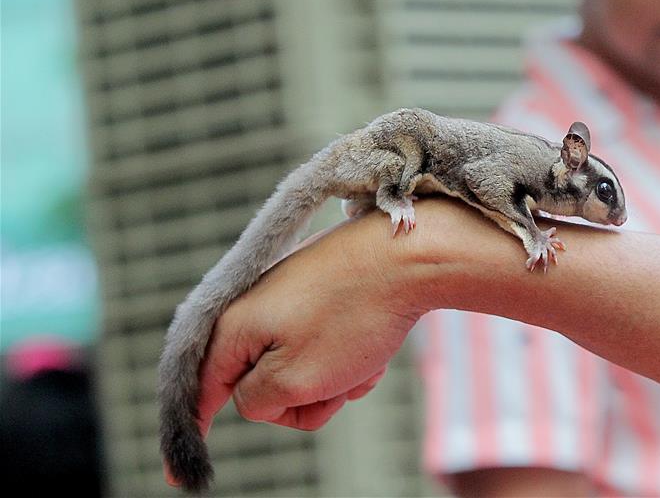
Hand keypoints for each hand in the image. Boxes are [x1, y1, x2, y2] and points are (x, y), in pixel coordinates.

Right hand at [188, 213, 425, 461]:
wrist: (409, 255)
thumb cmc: (353, 315)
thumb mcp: (295, 377)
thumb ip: (257, 400)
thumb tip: (254, 396)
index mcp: (234, 327)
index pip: (202, 390)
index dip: (192, 432)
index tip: (178, 477)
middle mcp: (254, 309)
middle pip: (262, 386)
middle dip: (302, 399)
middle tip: (334, 389)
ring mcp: (290, 299)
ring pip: (303, 370)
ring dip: (334, 380)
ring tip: (362, 363)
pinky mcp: (322, 294)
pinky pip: (328, 347)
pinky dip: (350, 358)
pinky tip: (374, 348)